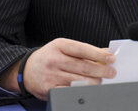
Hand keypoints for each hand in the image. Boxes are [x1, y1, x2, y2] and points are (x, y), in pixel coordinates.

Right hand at [0, 39, 115, 100]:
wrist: (26, 69)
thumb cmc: (50, 56)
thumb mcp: (64, 47)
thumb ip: (84, 50)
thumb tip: (105, 53)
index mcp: (60, 46)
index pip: (83, 50)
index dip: (99, 54)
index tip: (111, 58)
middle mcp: (54, 60)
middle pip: (82, 67)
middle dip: (100, 71)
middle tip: (111, 73)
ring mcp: (51, 75)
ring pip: (77, 80)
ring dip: (93, 82)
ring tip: (101, 81)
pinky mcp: (48, 88)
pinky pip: (68, 91)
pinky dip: (81, 91)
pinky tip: (88, 89)